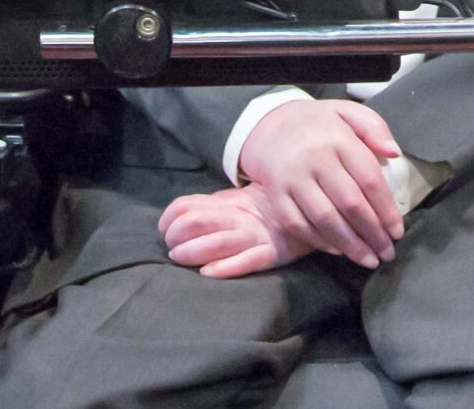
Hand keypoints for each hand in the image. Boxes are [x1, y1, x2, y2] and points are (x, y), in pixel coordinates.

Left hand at [160, 184, 312, 278]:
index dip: (168, 219)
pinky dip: (225, 267)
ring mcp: (255, 236)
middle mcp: (238, 217)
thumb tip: (175, 218)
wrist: (308, 208)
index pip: (186, 206)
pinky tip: (208, 273)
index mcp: (226, 203)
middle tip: (173, 249)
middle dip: (175, 237)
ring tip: (181, 259)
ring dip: (192, 252)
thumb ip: (208, 207)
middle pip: (196, 221)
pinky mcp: (272, 254)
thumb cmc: (260, 209)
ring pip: (217, 242)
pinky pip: (247, 261)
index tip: (165, 231)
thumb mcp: (233, 201)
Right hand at [234, 99, 403, 268]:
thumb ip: (374, 128)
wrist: (268, 123)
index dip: (387, 210)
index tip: (398, 232)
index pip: (369, 180)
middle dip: (372, 234)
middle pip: (349, 204)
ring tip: (368, 260)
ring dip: (350, 245)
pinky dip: (319, 242)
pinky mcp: (274, 194)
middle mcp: (314, 158)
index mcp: (338, 138)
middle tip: (388, 254)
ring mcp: (292, 177)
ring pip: (325, 219)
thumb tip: (394, 154)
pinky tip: (338, 250)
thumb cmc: (317, 124)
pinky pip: (297, 224)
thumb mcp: (347, 112)